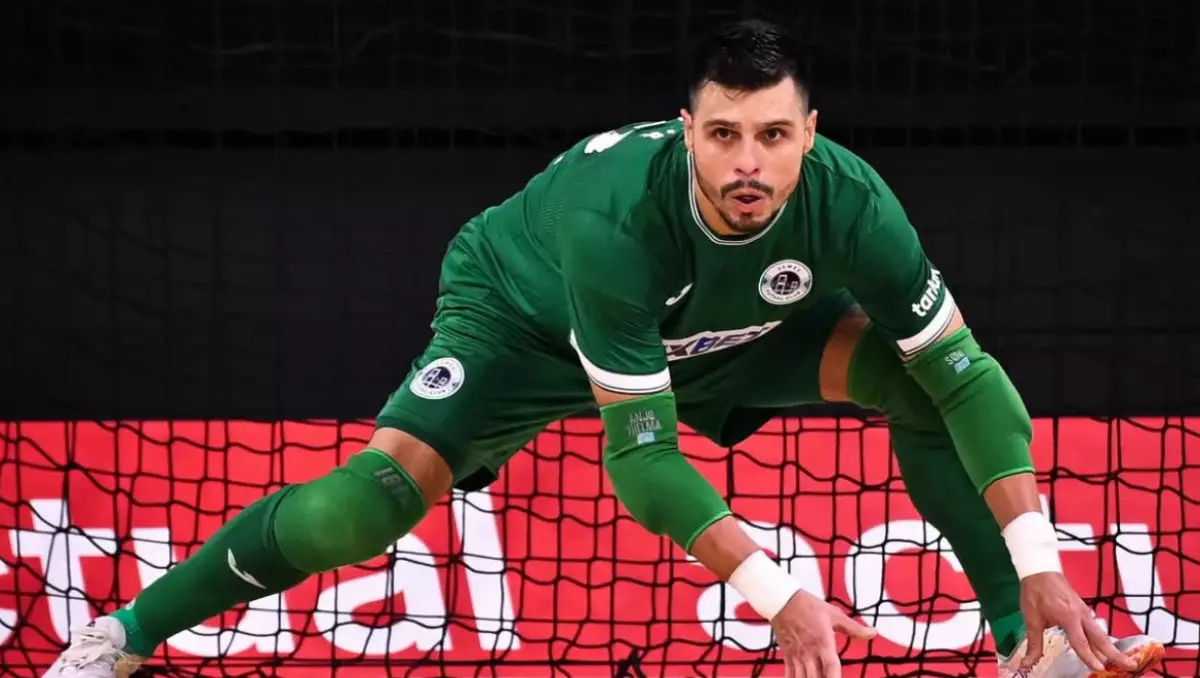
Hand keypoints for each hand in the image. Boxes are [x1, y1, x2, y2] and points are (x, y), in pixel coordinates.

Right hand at [770, 590, 876, 677]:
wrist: (783, 601)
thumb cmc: (810, 606)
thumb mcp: (834, 614)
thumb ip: (854, 628)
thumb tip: (873, 632)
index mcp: (823, 642)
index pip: (831, 666)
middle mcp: (810, 652)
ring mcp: (797, 655)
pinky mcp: (788, 656)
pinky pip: (790, 675)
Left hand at [1018, 572, 1136, 672]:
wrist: (1039, 570)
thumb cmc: (1035, 592)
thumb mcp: (1031, 619)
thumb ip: (1034, 644)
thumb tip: (1028, 663)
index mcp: (1069, 617)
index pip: (1081, 642)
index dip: (1090, 657)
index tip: (1099, 668)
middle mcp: (1081, 614)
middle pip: (1100, 638)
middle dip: (1115, 653)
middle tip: (1130, 666)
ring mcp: (1084, 611)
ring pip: (1100, 633)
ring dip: (1110, 647)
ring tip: (1122, 661)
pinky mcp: (1083, 609)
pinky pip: (1095, 627)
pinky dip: (1101, 639)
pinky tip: (1102, 648)